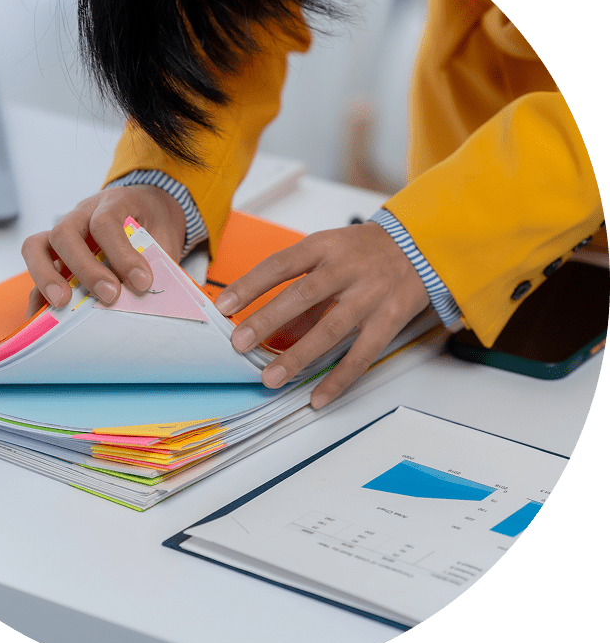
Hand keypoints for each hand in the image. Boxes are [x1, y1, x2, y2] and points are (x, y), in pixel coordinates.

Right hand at [21, 185, 185, 317]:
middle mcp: (82, 212)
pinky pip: (37, 268)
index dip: (122, 255)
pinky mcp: (54, 252)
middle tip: (109, 295)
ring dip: (47, 277)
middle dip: (86, 269)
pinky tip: (40, 313)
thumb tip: (147, 296)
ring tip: (62, 303)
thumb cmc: (154, 225)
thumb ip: (155, 261)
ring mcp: (64, 230)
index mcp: (113, 202)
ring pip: (37, 245)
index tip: (142, 282)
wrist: (149, 209)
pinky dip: (37, 291)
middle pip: (66, 233)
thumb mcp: (163, 237)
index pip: (106, 222)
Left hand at [214, 223, 429, 408]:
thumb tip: (264, 323)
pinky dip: (338, 379)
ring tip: (270, 378)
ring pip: (330, 329)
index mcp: (324, 246)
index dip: (250, 285)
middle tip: (239, 344)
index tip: (223, 306)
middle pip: (302, 296)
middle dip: (267, 321)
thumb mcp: (328, 253)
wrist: (419, 245)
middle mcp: (346, 269)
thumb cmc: (362, 251)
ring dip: (297, 356)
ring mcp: (370, 296)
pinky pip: (361, 356)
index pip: (280, 265)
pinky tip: (317, 397)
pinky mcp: (389, 321)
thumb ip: (300, 287)